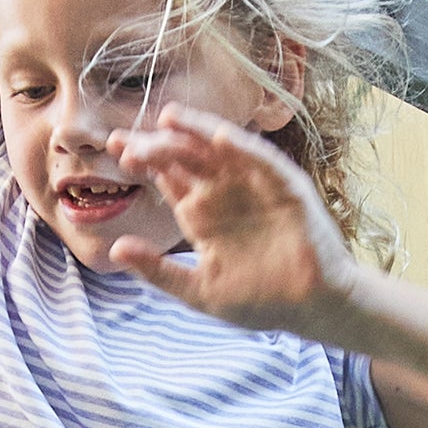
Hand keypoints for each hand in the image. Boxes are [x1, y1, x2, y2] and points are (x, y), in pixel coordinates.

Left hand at [108, 109, 360, 337]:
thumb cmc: (260, 301)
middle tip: (128, 138)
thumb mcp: (199, 290)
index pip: (168, 177)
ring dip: (197, 131)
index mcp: (202, 214)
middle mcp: (225, 192)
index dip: (144, 162)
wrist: (312, 309)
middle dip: (158, 145)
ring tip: (169, 117)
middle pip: (186, 157)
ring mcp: (255, 185)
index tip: (116, 150)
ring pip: (220, 149)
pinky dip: (244, 148)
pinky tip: (219, 136)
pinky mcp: (286, 188)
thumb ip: (158, 270)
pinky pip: (262, 161)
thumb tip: (115, 249)